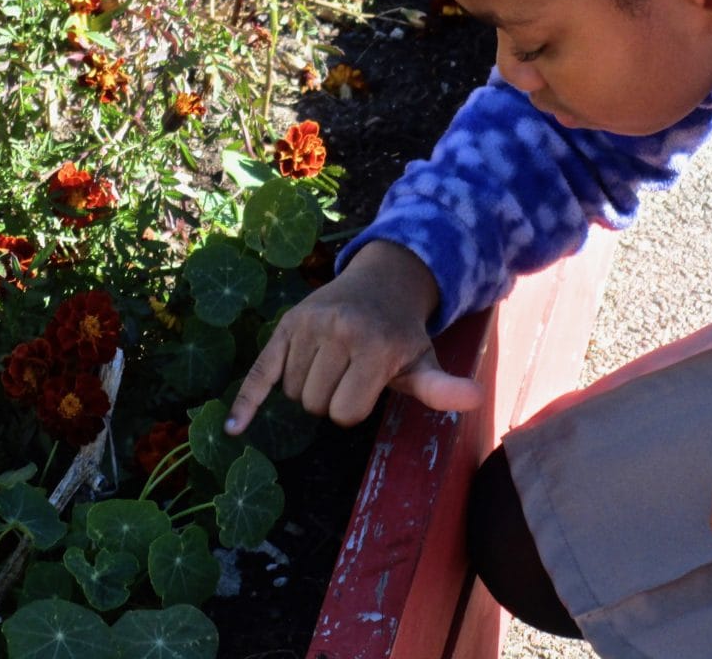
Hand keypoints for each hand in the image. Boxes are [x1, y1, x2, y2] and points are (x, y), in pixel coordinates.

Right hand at [226, 241, 483, 433]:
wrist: (381, 282)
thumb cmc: (401, 333)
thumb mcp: (424, 360)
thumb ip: (441, 387)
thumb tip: (476, 399)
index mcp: (374, 346)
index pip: (346, 413)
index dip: (356, 409)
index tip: (369, 387)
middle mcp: (338, 332)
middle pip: (317, 404)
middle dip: (331, 399)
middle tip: (350, 374)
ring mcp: (308, 326)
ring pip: (293, 393)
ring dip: (308, 390)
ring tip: (332, 365)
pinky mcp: (286, 325)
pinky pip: (260, 372)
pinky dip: (247, 401)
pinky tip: (235, 429)